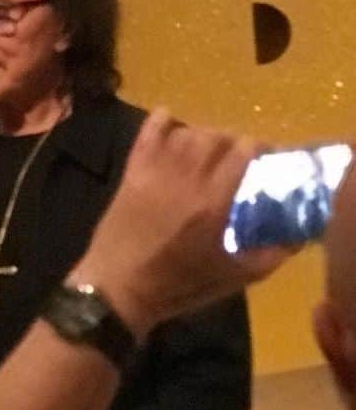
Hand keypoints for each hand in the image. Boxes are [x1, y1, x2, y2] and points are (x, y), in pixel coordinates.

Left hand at [70, 109, 291, 338]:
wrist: (116, 289)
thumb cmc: (176, 286)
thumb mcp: (231, 277)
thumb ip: (268, 256)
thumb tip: (293, 238)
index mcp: (212, 202)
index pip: (242, 152)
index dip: (257, 148)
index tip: (263, 157)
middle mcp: (185, 179)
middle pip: (215, 137)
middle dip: (231, 139)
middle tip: (235, 154)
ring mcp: (154, 173)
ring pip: (184, 133)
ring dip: (201, 133)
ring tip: (207, 147)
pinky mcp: (131, 175)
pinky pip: (147, 135)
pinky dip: (160, 121)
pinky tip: (169, 120)